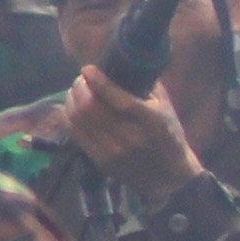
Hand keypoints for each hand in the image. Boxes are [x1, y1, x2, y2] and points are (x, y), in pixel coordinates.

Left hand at [62, 68, 202, 206]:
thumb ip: (148, 86)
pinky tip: (73, 109)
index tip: (87, 69)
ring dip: (72, 101)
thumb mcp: (166, 108)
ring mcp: (112, 151)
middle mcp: (130, 137)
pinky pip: (77, 135)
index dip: (98, 81)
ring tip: (75, 91)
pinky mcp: (100, 161)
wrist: (168, 177)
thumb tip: (127, 63)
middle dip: (80, 89)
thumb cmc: (168, 136)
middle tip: (80, 80)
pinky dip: (71, 118)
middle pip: (91, 108)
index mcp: (149, 121)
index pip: (117, 98)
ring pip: (79, 120)